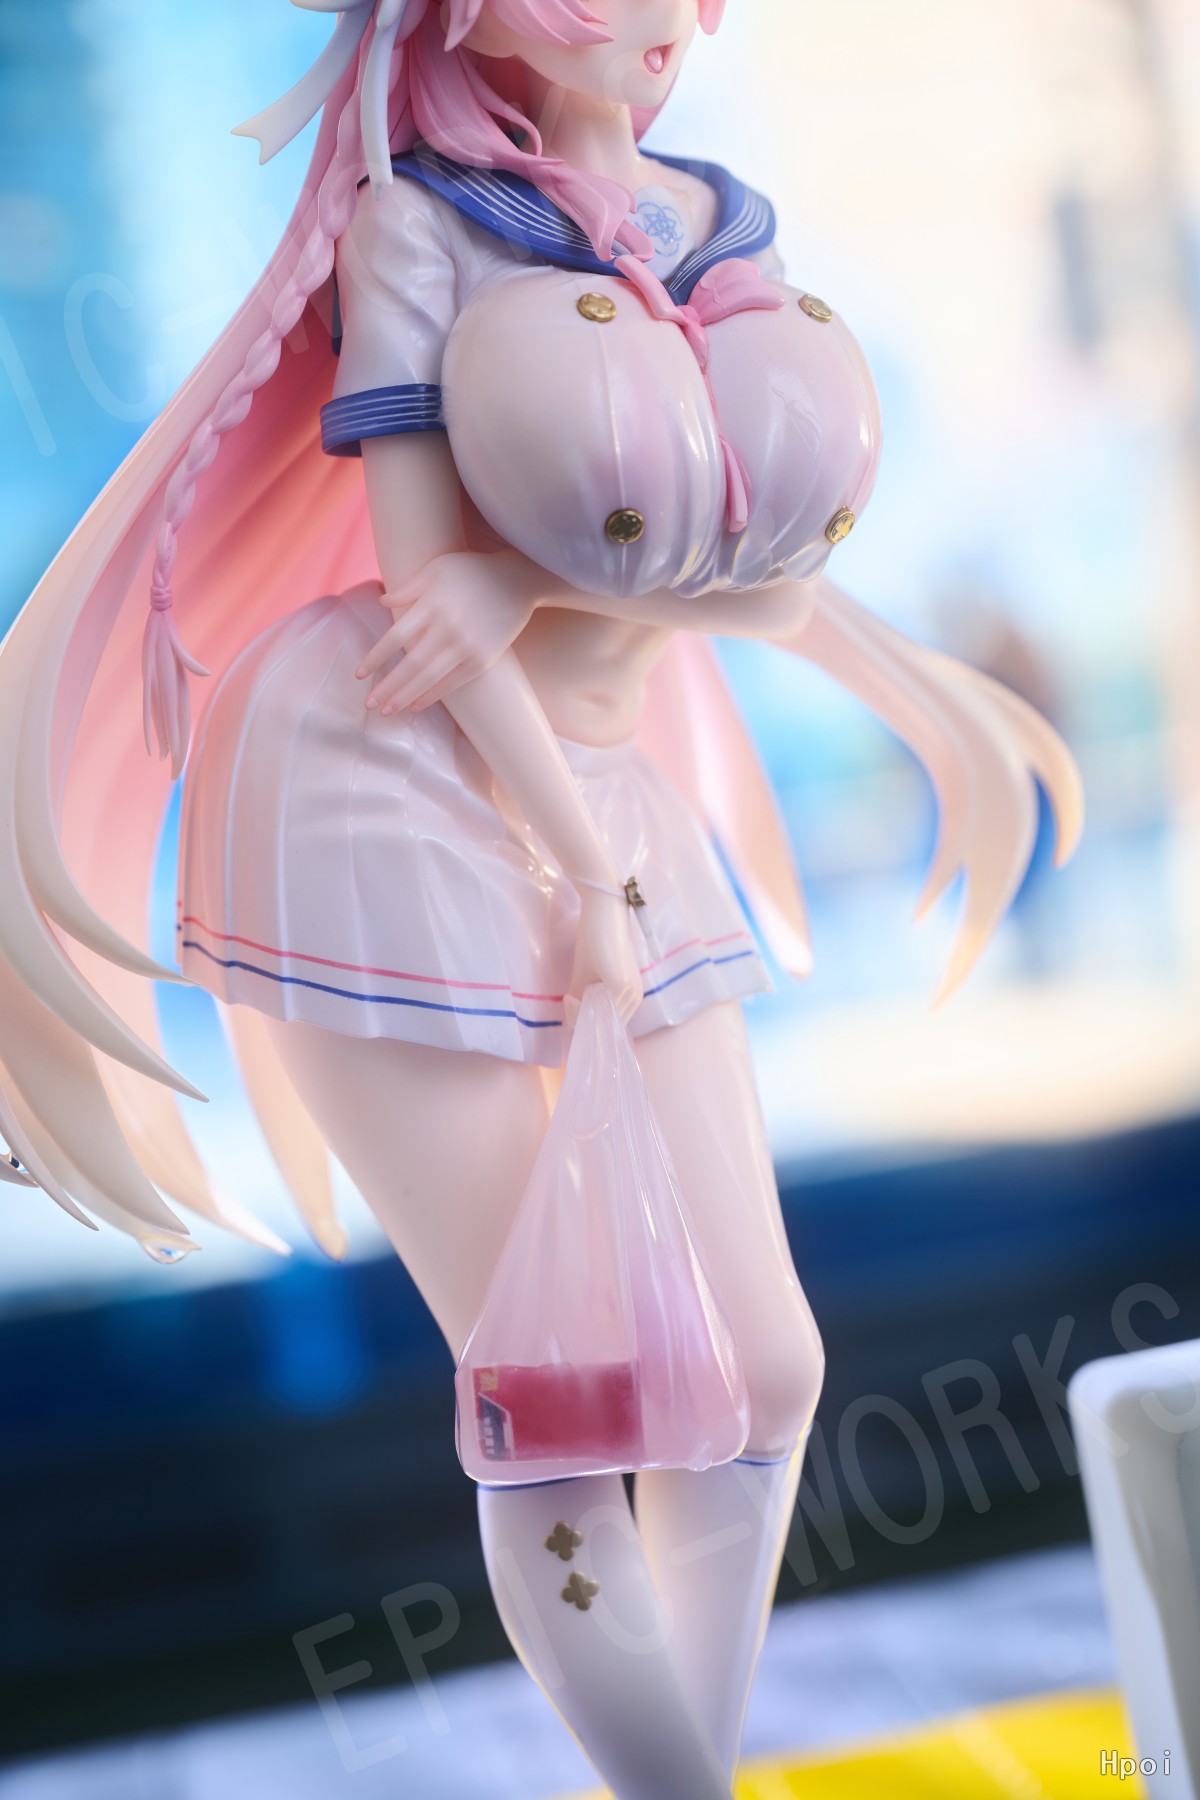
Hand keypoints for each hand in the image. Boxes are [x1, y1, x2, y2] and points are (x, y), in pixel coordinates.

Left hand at [355, 548, 542, 714]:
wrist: (518, 581)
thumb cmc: (472, 571)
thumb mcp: (438, 568)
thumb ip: (409, 587)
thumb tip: (382, 602)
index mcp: (433, 604)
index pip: (396, 637)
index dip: (376, 658)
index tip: (360, 674)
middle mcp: (449, 627)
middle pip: (410, 664)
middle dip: (387, 686)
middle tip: (369, 704)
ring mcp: (468, 646)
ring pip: (430, 678)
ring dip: (405, 697)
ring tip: (387, 711)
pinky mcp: (483, 659)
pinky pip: (453, 683)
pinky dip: (432, 696)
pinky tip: (415, 705)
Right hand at [564, 889, 643, 1028]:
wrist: (602, 913)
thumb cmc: (596, 938)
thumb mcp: (585, 975)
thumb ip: (580, 999)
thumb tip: (569, 1023)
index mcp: (630, 994)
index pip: (609, 1021)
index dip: (586, 1019)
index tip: (568, 1009)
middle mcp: (635, 996)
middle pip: (606, 1024)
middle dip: (583, 1019)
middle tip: (565, 1003)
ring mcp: (630, 992)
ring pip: (603, 1019)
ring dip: (580, 1014)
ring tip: (566, 999)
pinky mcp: (621, 986)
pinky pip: (600, 1010)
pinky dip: (581, 1009)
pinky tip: (569, 998)